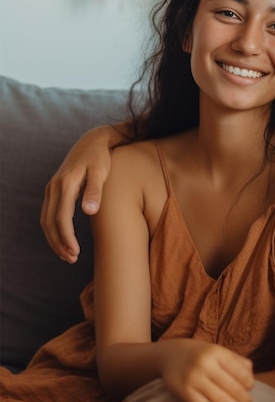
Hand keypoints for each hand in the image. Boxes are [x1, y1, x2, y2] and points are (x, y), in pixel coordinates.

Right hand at [40, 125, 120, 262]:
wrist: (92, 142)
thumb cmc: (100, 158)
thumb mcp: (101, 173)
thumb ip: (95, 192)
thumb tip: (89, 212)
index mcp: (66, 184)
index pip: (61, 218)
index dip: (66, 238)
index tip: (75, 253)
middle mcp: (54, 187)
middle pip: (49, 222)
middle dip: (58, 243)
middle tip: (72, 259)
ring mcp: (52, 188)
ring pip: (46, 219)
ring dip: (54, 239)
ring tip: (68, 255)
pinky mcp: (54, 189)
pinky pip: (48, 213)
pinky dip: (53, 229)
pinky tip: (63, 239)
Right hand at [162, 341, 254, 401]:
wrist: (171, 355)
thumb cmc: (201, 354)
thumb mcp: (218, 350)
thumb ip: (236, 360)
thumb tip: (251, 376)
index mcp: (216, 352)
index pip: (240, 371)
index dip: (249, 383)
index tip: (251, 388)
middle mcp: (205, 364)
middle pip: (231, 387)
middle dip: (244, 399)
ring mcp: (194, 379)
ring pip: (219, 398)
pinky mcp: (185, 392)